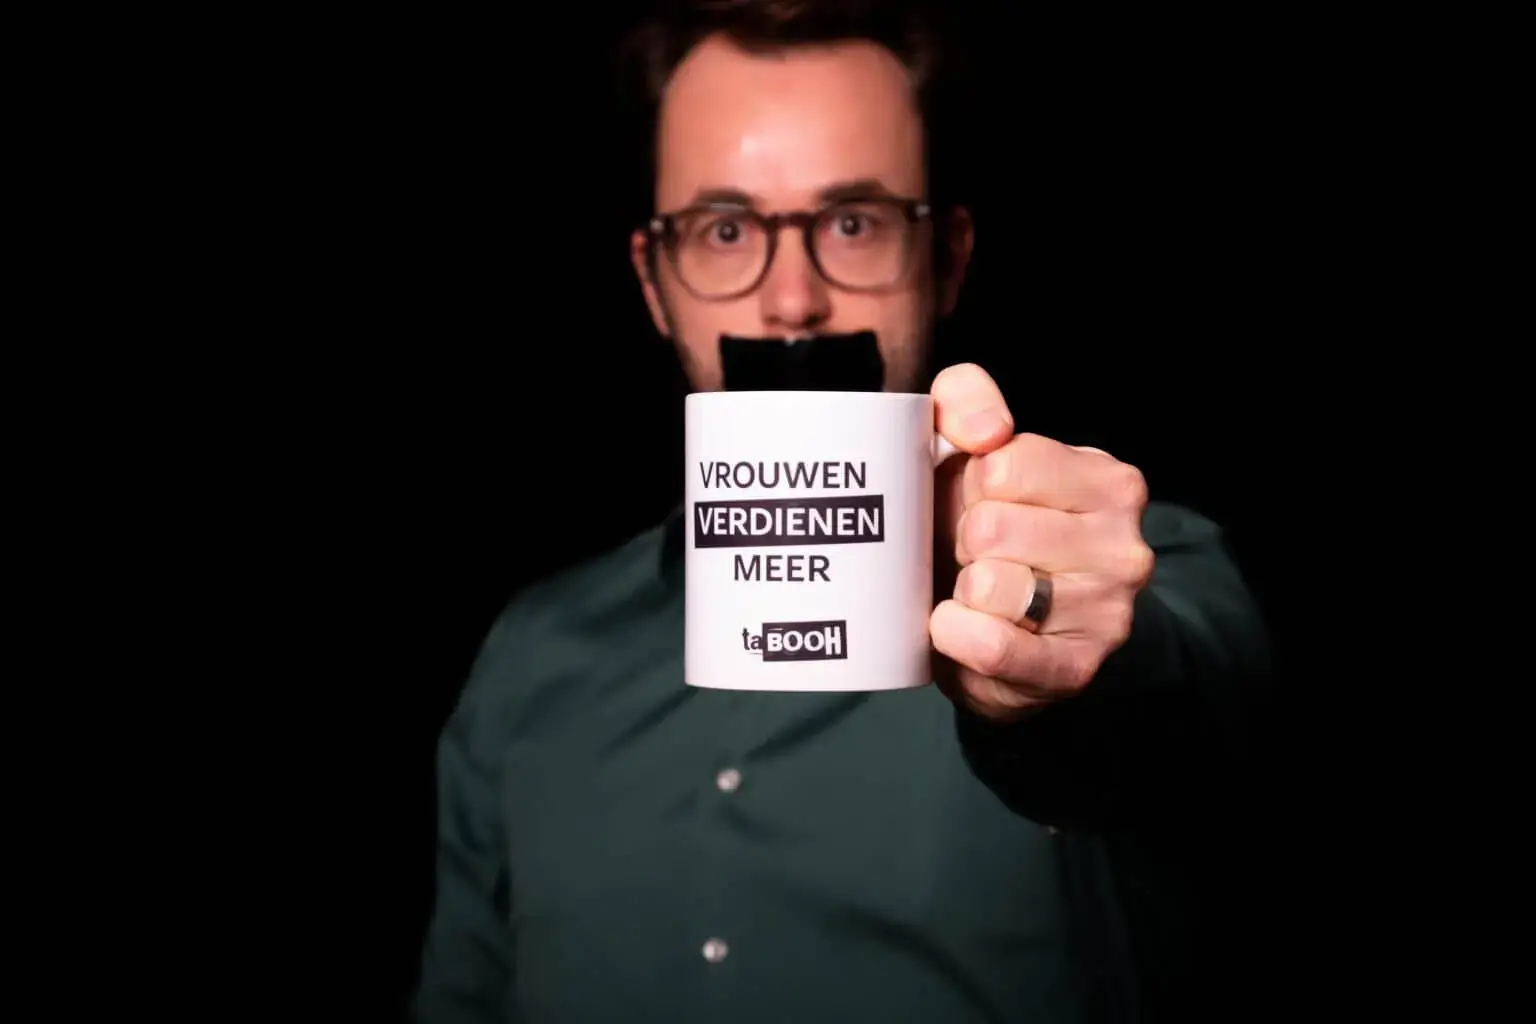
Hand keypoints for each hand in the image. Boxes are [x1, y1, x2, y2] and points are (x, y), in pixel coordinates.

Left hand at [928, 364, 1154, 721]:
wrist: (1007, 630)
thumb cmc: (986, 526)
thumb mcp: (970, 446)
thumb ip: (965, 398)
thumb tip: (987, 429)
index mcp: (1108, 482)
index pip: (1003, 463)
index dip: (971, 487)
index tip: (984, 504)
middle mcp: (1123, 546)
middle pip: (992, 526)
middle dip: (965, 541)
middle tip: (979, 556)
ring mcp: (1107, 612)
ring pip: (990, 585)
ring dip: (963, 590)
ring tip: (979, 592)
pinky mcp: (1075, 668)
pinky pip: (992, 645)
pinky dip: (956, 635)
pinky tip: (956, 626)